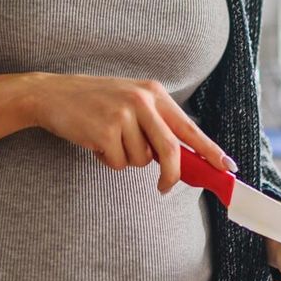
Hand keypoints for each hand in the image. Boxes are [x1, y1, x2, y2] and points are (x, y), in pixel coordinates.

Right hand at [24, 71, 236, 192]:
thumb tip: (181, 160)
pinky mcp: (105, 130)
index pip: (188, 128)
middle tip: (165, 188)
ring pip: (141, 161)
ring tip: (108, 139)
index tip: (228, 169)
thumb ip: (154, 125)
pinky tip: (96, 142)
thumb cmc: (94, 103)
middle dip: (171, 175)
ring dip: (126, 159)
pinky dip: (109, 161)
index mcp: (153, 92)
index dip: (210, 151)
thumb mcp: (129, 103)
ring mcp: (123, 114)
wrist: (52, 95)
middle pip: (171, 151)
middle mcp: (142, 100)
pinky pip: (119, 163)